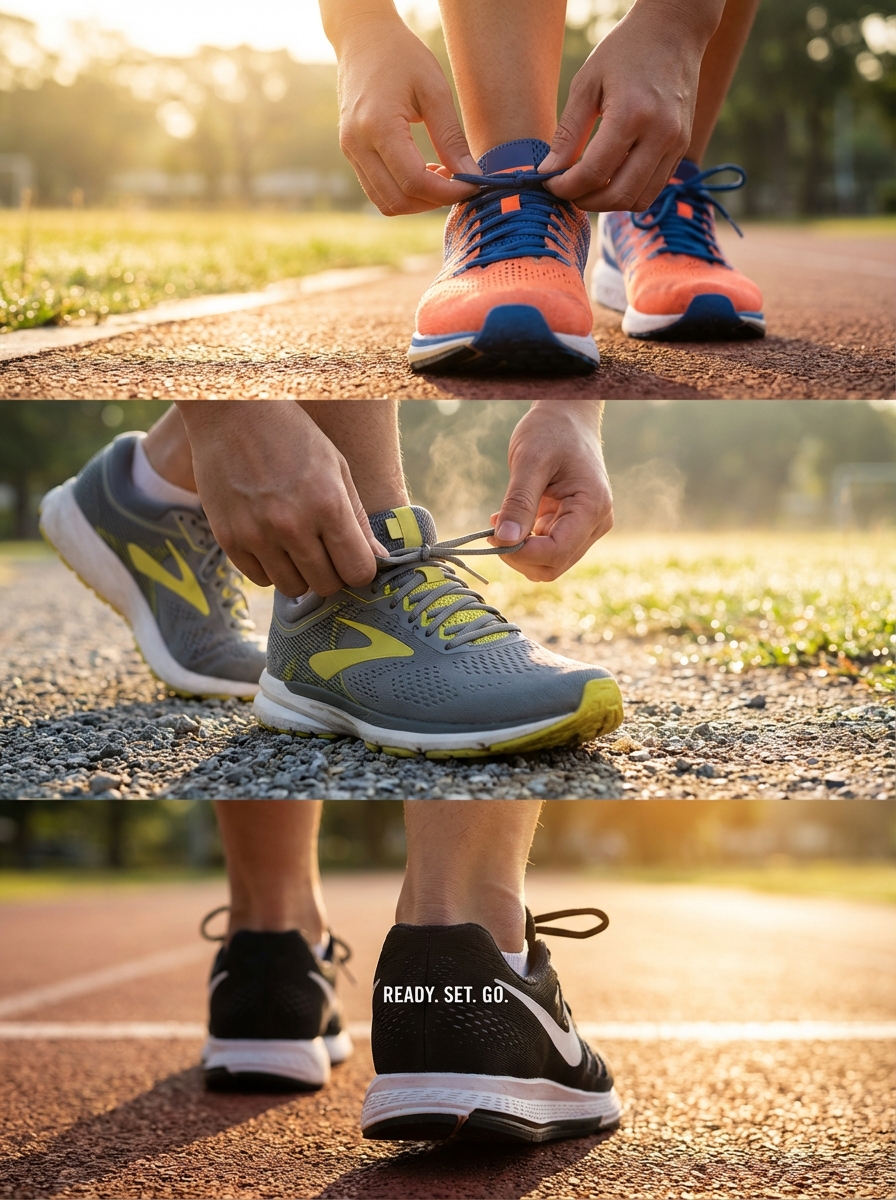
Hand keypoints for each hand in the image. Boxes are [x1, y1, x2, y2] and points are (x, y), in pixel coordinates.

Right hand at [176, 401, 385, 596]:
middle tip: (325, 552)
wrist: (232, 413)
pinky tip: (272, 542)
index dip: (359, 569)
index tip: (353, 557)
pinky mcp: (228, 539)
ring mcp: (257, 534)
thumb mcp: (337, 469)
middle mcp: (292, 525)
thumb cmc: (293, 437)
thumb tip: (378, 561)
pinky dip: (270, 568)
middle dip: (332, 574)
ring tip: (297, 545)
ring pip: (293, 588)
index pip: (357, 571)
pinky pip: (259, 578)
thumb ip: (357, 519)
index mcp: (328, 505)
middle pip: (326, 586)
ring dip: (300, 574)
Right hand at [323, 2, 480, 213]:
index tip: (472, 184)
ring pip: (386, 203)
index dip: (447, 192)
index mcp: (378, 126)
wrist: (363, 39)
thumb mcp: (434, 90)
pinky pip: (378, 190)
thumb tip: (470, 174)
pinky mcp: (351, 154)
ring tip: (441, 175)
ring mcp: (350, 151)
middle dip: (434, 201)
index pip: (414, 181)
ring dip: (418, 201)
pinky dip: (404, 192)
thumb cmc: (401, 56)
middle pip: (398, 200)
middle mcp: (358, 144)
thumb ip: (451, 137)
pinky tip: (423, 170)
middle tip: (458, 182)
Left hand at [489, 401, 612, 581]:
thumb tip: (504, 541)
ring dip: (520, 551)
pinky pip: (547, 549)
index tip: (493, 536)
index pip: (557, 552)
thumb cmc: (551, 431)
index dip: (522, 553)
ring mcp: (587, 526)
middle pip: (554, 565)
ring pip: (550, 562)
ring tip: (501, 519)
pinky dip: (524, 542)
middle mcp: (596, 522)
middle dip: (519, 556)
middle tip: (493, 531)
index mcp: (592, 506)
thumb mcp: (529, 461)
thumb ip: (518, 502)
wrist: (566, 415)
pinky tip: (509, 519)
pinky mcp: (573, 525)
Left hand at [540, 0, 721, 211]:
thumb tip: (549, 172)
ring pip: (639, 200)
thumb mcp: (586, 83)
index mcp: (632, 114)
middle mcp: (660, 134)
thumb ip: (568, 133)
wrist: (674, 30)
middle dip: (586, 201)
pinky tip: (610, 178)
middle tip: (567, 191)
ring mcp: (676, 143)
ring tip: (587, 188)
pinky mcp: (682, 147)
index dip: (566, 187)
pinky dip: (629, 193)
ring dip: (609, 203)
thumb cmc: (625, 50)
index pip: (594, 172)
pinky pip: (653, 188)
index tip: (550, 184)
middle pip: (618, 195)